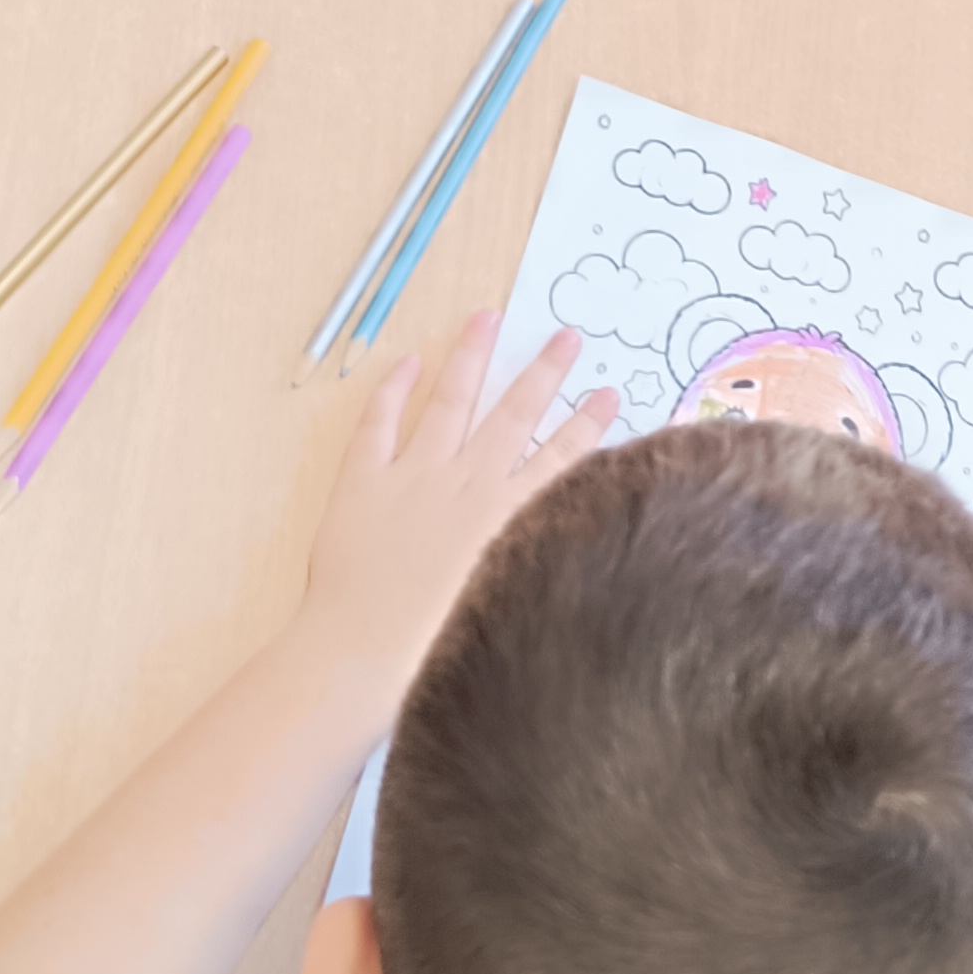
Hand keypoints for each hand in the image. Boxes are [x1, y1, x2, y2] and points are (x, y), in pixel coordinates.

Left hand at [300, 314, 617, 705]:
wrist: (364, 655)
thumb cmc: (437, 649)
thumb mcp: (508, 604)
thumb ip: (535, 564)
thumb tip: (562, 548)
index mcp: (508, 519)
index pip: (559, 459)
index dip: (587, 425)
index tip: (609, 395)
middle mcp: (468, 485)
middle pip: (514, 415)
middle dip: (544, 373)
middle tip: (566, 336)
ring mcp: (414, 477)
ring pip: (450, 402)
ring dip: (472, 358)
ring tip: (487, 318)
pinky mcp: (363, 482)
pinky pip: (379, 423)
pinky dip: (393, 389)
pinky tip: (408, 360)